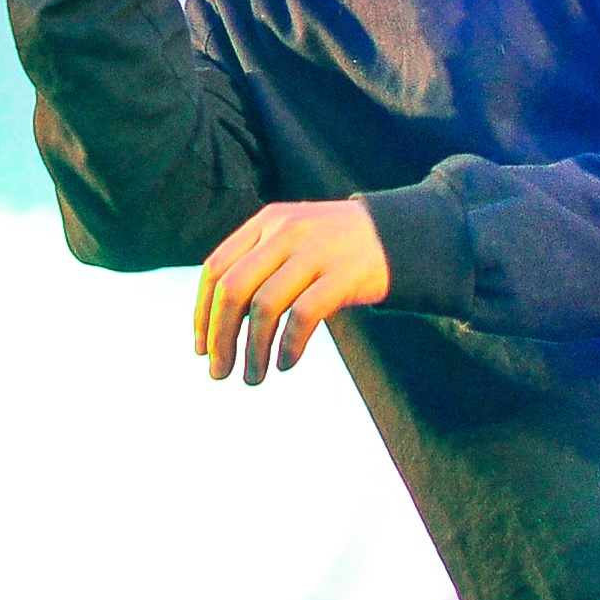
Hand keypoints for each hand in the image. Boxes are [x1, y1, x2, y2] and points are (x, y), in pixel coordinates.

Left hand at [195, 199, 390, 383]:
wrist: (398, 235)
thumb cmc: (334, 249)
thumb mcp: (291, 239)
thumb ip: (257, 265)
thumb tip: (216, 325)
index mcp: (265, 222)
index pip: (216, 268)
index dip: (202, 313)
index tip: (202, 348)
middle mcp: (286, 231)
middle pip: (234, 289)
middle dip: (220, 337)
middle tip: (219, 371)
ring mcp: (315, 250)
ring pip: (265, 306)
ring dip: (253, 350)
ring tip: (253, 377)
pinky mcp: (343, 274)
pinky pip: (303, 315)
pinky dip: (288, 345)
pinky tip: (285, 364)